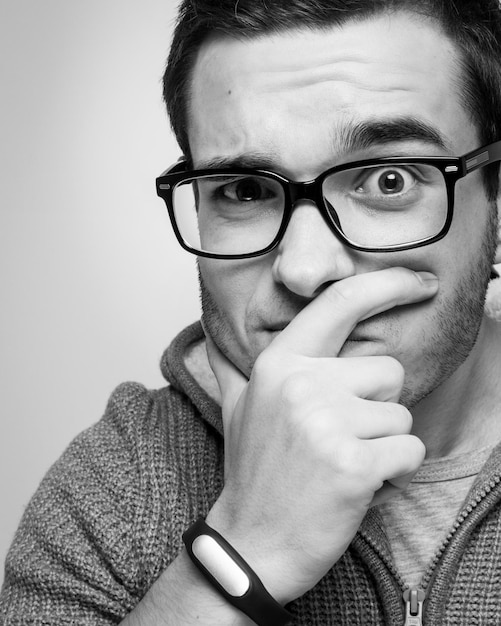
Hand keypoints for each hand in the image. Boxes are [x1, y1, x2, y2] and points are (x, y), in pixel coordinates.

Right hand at [205, 267, 437, 603]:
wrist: (252, 543)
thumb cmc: (253, 474)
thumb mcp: (235, 409)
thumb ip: (231, 365)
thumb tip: (211, 333)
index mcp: (279, 364)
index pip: (340, 304)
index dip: (387, 285)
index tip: (420, 282)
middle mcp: (301, 384)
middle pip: (388, 371)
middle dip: (376, 407)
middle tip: (338, 437)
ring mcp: (326, 422)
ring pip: (402, 415)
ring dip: (382, 443)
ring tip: (340, 461)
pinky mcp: (353, 462)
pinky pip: (410, 450)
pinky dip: (394, 470)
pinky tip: (357, 483)